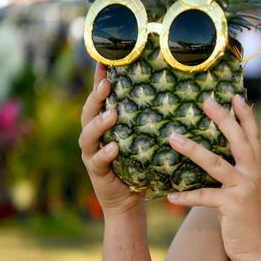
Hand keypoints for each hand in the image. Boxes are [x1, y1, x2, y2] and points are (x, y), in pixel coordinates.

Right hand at [79, 63, 143, 217]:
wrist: (129, 201)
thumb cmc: (139, 164)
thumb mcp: (143, 138)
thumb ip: (147, 118)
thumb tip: (172, 92)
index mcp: (104, 124)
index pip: (100, 98)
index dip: (99, 79)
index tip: (104, 59)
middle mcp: (94, 137)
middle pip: (88, 112)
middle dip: (96, 97)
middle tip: (106, 83)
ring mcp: (92, 154)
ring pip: (88, 135)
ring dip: (99, 123)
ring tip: (112, 114)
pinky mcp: (96, 172)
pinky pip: (97, 161)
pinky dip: (105, 153)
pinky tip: (113, 147)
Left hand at [167, 95, 260, 260]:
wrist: (260, 250)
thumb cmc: (247, 220)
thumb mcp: (246, 191)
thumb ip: (236, 174)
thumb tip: (212, 157)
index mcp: (256, 168)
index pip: (252, 136)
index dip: (245, 115)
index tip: (235, 95)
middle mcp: (253, 174)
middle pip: (238, 140)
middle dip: (222, 119)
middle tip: (206, 101)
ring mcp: (244, 189)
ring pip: (216, 163)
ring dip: (192, 150)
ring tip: (173, 138)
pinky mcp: (233, 206)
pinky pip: (204, 197)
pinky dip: (186, 196)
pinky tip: (170, 196)